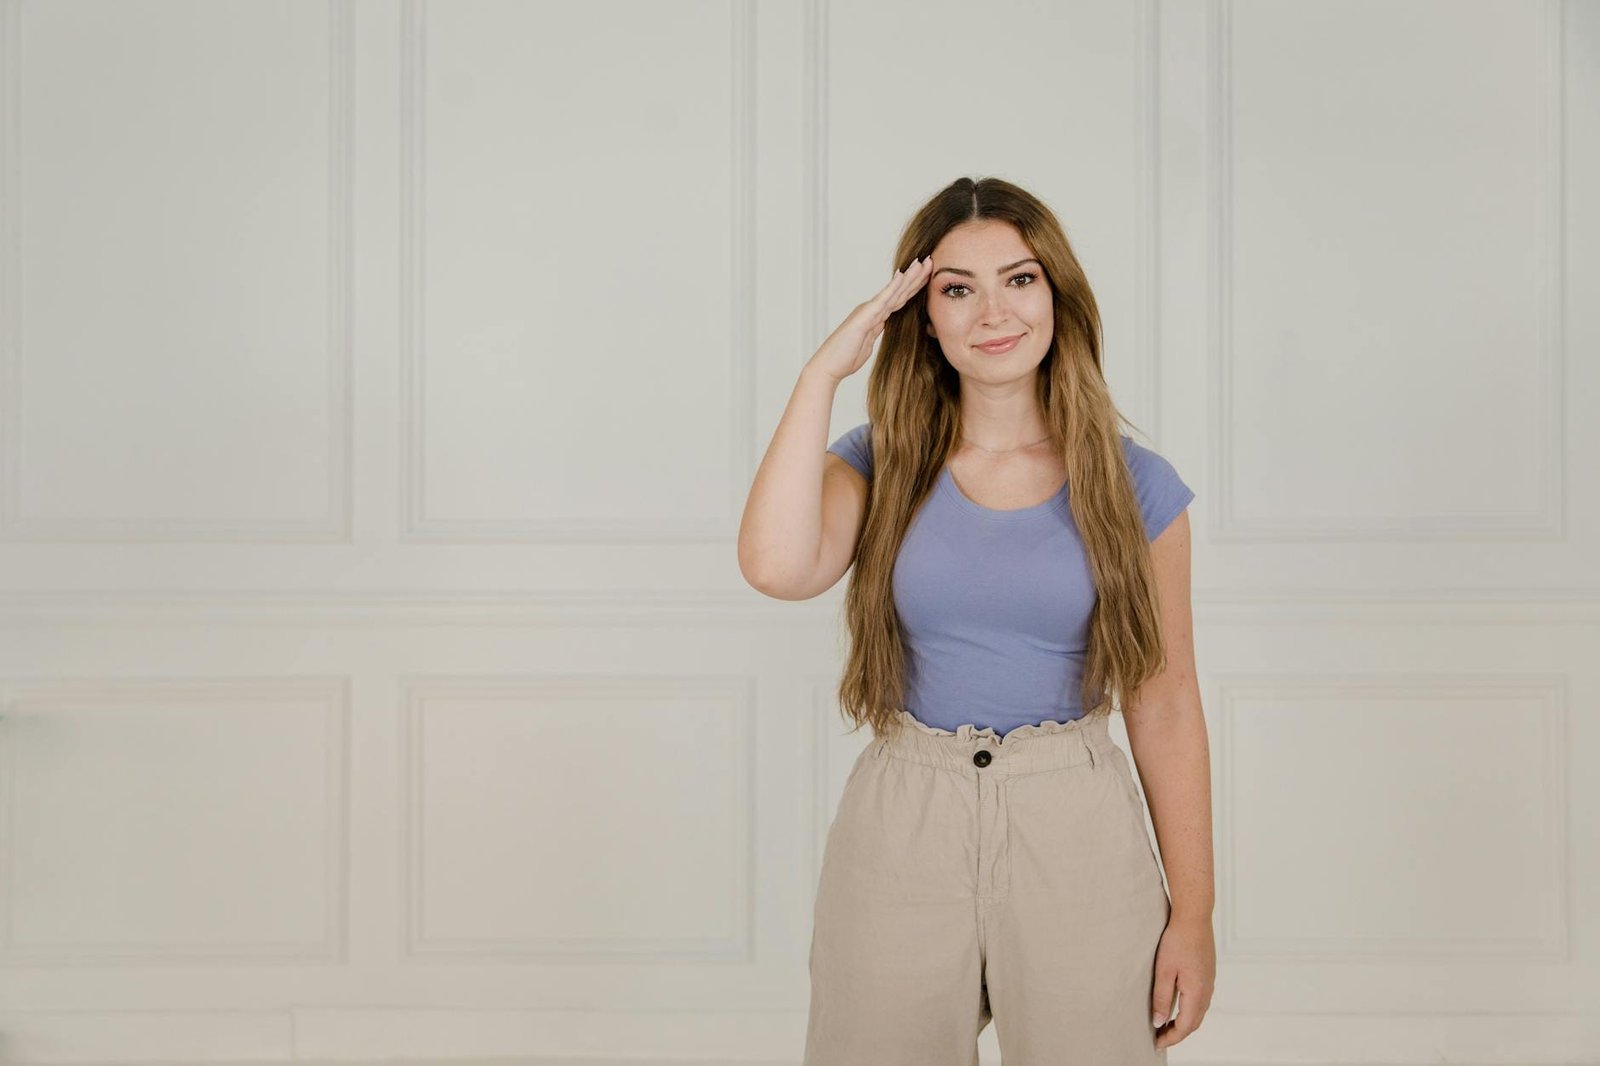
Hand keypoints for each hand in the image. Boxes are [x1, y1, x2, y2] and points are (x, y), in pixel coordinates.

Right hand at [806, 256, 934, 382]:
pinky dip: (892, 287)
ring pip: (893, 292)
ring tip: (922, 262)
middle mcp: (871, 310)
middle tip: (930, 261)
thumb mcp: (867, 343)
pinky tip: (902, 275)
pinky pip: (881, 300)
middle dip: (916, 277)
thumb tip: (882, 325)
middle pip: (899, 291)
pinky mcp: (864, 317)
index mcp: (875, 316)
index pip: (899, 299)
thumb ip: (875, 331)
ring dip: (909, 276)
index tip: (927, 276)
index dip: (914, 287)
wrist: (828, 366)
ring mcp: (867, 311)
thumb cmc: (845, 358)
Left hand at [1151, 912, 1214, 1048]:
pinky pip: (1201, 1000)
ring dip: (1184, 1022)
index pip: (1186, 1026)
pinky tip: (1178, 1005)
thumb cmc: (1177, 941)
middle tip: (1160, 1037)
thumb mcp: (1164, 971)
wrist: (1194, 917)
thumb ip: (1162, 998)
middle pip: (1194, 1022)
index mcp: (1197, 993)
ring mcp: (1210, 981)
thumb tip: (1159, 1022)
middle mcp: (1207, 990)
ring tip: (1166, 1025)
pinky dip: (1190, 1010)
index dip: (1171, 1037)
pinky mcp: (1208, 973)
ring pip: (1198, 1011)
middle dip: (1178, 1033)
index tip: (1157, 1043)